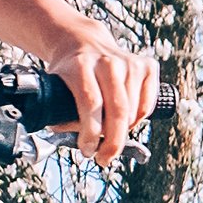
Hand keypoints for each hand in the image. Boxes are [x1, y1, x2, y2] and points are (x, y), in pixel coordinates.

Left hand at [44, 31, 156, 167]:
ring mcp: (130, 62)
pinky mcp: (147, 66)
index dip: (90, 132)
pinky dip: (138, 120)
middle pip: (117, 110)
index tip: (87, 151)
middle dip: (112, 142)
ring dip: (122, 132)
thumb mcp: (55, 90)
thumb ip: (59, 116)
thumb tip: (79, 144)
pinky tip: (125, 121)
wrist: (85, 43)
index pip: (90, 103)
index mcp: (80, 65)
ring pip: (133, 111)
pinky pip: (147, 105)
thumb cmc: (69, 74)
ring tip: (109, 136)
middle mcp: (107, 61)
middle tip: (104, 159)